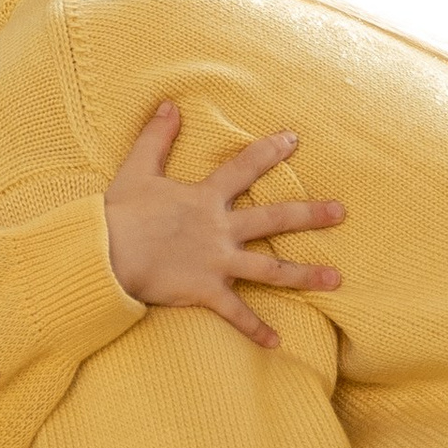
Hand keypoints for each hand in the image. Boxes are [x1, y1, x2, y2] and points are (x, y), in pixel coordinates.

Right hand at [102, 99, 344, 350]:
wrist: (106, 254)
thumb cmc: (121, 213)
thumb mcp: (138, 168)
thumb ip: (157, 137)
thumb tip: (170, 104)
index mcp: (206, 198)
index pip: (245, 167)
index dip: (270, 152)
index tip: (294, 139)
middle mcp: (220, 229)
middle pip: (274, 218)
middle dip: (311, 215)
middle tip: (342, 212)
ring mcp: (217, 261)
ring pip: (270, 268)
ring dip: (305, 275)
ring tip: (336, 279)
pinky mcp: (206, 291)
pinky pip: (236, 313)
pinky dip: (255, 329)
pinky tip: (277, 343)